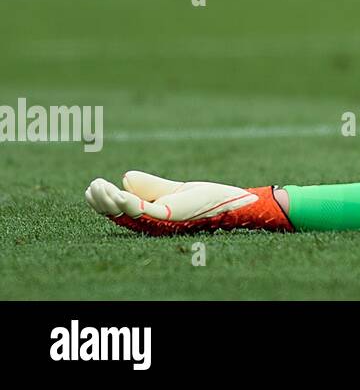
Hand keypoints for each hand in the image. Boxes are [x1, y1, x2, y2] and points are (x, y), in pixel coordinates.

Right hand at [86, 171, 292, 234]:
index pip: (119, 212)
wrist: (228, 201)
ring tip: (99, 186)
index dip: (103, 202)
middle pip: (118, 216)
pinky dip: (131, 203)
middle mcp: (152, 224)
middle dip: (101, 202)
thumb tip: (124, 177)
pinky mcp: (172, 215)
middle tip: (92, 186)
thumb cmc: (202, 198)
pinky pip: (146, 211)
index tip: (91, 187)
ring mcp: (161, 222)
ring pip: (127, 214)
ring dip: (110, 201)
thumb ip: (149, 186)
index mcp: (150, 217)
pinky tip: (120, 192)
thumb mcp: (170, 190)